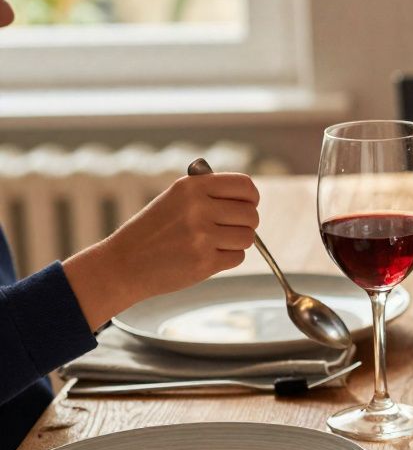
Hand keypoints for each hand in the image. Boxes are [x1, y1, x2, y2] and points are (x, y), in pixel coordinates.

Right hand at [63, 172, 259, 327]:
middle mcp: (198, 208)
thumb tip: (249, 195)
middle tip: (228, 229)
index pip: (245, 186)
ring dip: (237, 243)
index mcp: (191, 187)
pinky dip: (227, 259)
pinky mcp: (204, 261)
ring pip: (248, 237)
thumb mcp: (175, 199)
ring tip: (214, 243)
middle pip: (251, 214)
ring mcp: (201, 235)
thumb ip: (209, 194)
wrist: (123, 263)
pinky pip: (237, 257)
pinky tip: (205, 256)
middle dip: (245, 224)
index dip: (251, 198)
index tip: (247, 205)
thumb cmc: (153, 231)